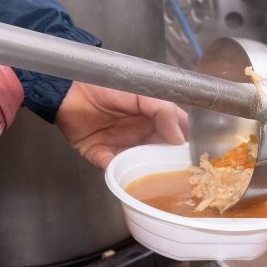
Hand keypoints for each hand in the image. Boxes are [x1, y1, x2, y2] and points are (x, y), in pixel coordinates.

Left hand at [55, 82, 188, 169]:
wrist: (71, 88)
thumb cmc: (107, 86)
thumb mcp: (141, 93)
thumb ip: (163, 111)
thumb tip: (180, 138)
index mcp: (152, 120)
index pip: (175, 134)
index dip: (185, 145)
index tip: (194, 157)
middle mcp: (139, 136)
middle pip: (159, 155)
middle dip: (168, 165)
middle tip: (179, 174)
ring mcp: (120, 147)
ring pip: (138, 167)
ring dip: (145, 174)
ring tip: (156, 181)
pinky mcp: (100, 155)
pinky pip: (112, 170)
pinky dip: (118, 175)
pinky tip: (124, 178)